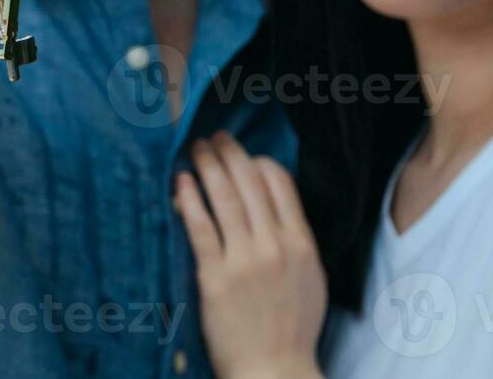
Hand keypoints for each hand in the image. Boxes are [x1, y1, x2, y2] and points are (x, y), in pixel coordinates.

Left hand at [174, 131, 326, 378]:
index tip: (245, 155)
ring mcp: (244, 259)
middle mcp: (274, 244)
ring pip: (224, 197)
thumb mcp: (310, 276)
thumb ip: (297, 239)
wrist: (274, 369)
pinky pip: (200, 227)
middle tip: (215, 138)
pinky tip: (181, 181)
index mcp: (301, 243)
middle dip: (230, 153)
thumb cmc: (293, 328)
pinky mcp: (215, 276)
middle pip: (249, 182)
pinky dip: (190, 199)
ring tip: (197, 148)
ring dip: (208, 166)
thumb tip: (278, 207)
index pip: (280, 183)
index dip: (259, 161)